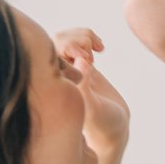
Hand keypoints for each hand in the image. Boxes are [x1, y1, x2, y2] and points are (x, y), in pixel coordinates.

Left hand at [55, 27, 129, 162]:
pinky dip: (89, 38)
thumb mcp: (95, 110)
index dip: (68, 48)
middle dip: (76, 40)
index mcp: (55, 87)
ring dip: (83, 36)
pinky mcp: (80, 65)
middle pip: (55, 41)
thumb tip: (80, 62)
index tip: (89, 60)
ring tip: (98, 48)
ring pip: (65, 38)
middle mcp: (58, 77)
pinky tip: (101, 49)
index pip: (49, 54)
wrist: (114, 127)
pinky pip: (77, 42)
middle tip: (92, 55)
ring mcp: (69, 69)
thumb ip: (85, 89)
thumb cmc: (103, 124)